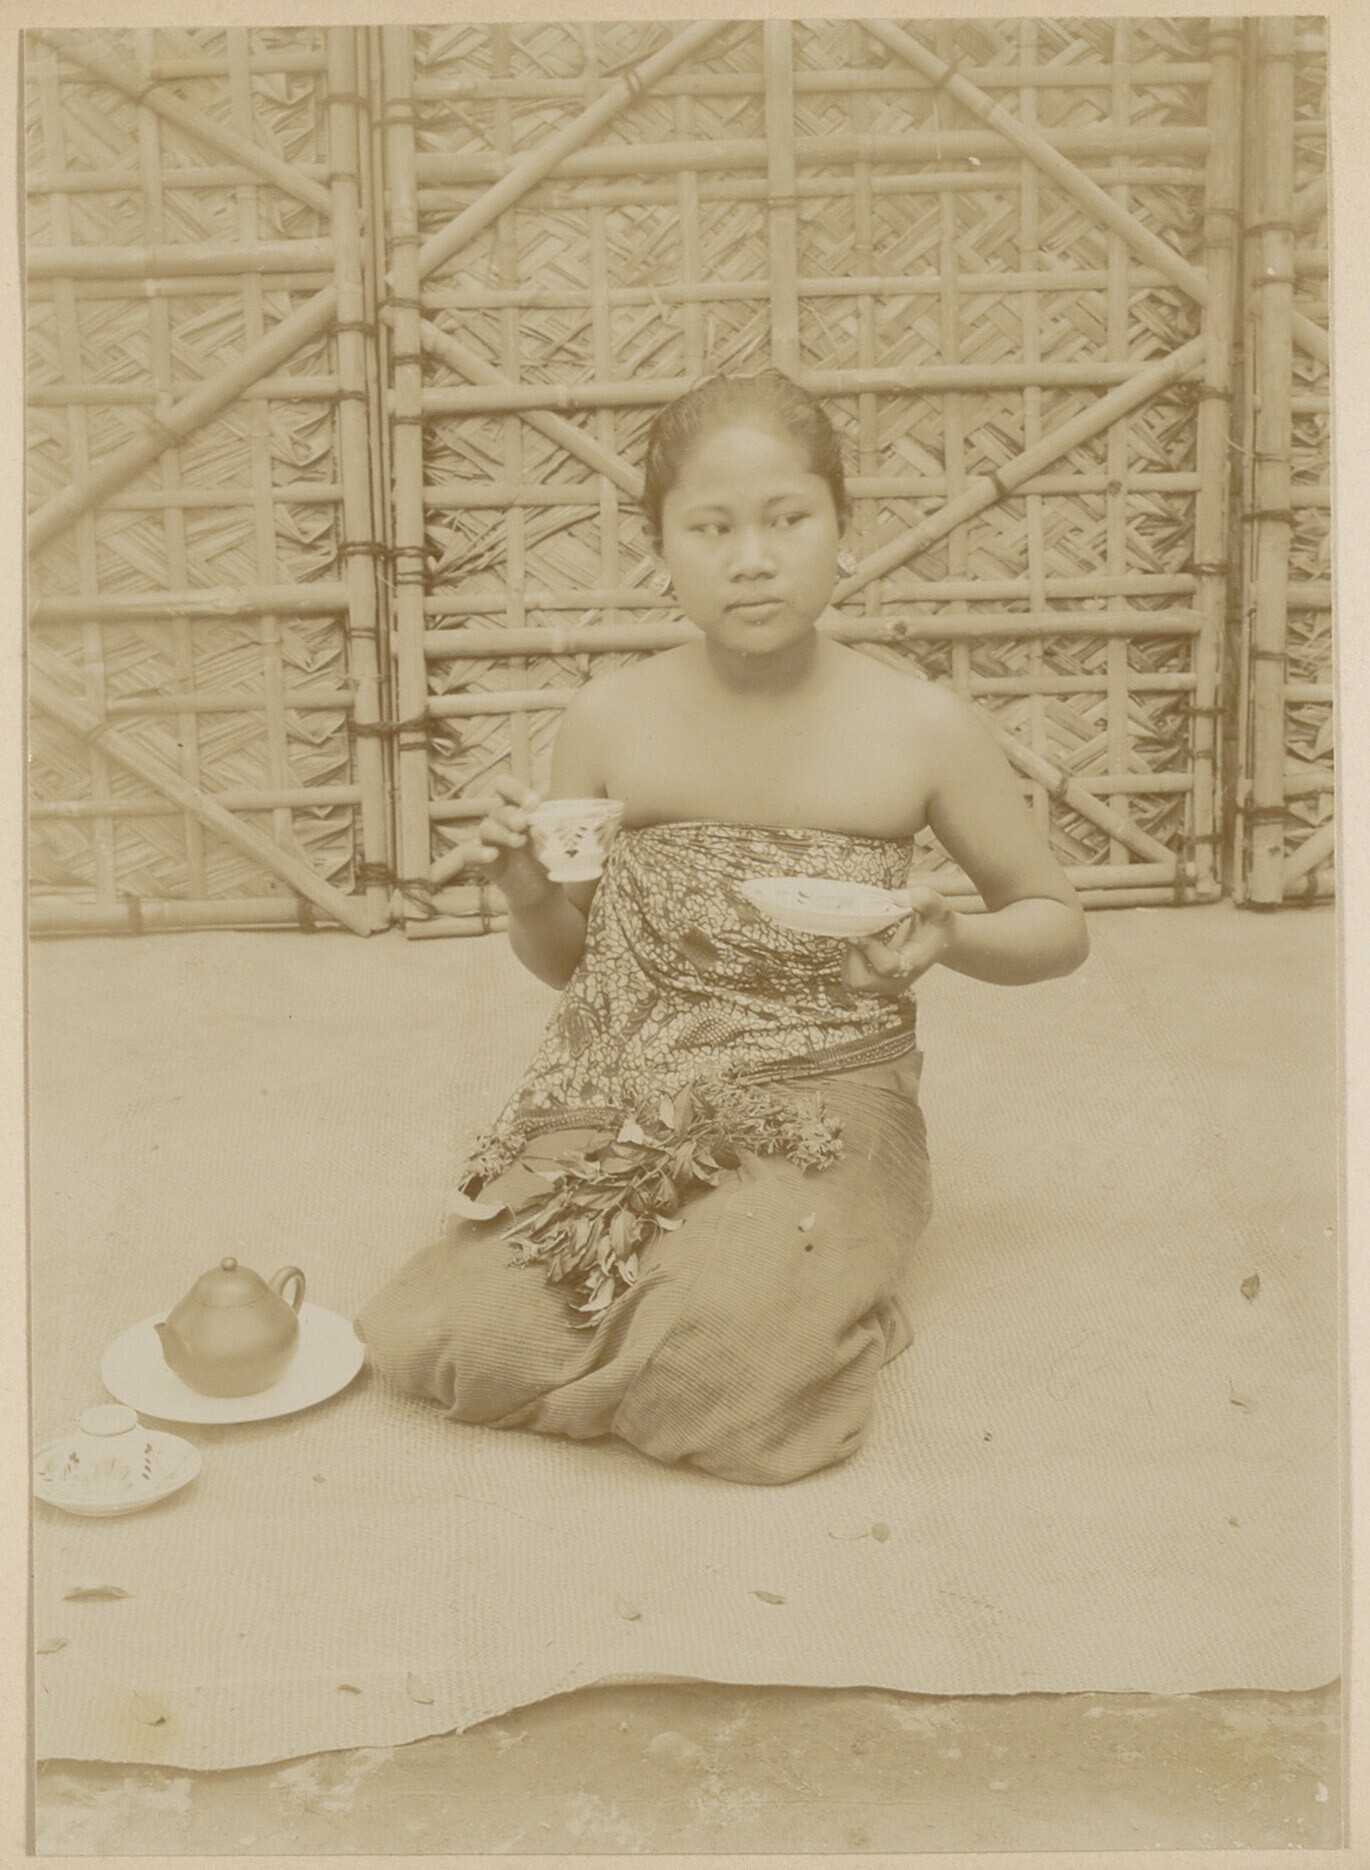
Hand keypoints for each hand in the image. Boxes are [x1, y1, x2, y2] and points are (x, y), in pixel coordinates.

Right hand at [472, 776, 552, 908]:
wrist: (543, 890)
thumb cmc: (550, 857)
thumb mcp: (555, 840)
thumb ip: (552, 826)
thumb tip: (553, 820)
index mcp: (516, 808)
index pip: (504, 786)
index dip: (516, 790)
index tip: (534, 803)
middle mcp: (500, 821)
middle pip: (497, 808)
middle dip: (511, 814)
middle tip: (524, 823)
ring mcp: (489, 841)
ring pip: (485, 827)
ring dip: (502, 832)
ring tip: (518, 842)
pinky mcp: (482, 862)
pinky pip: (467, 852)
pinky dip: (477, 852)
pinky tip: (492, 855)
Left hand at [843, 884, 955, 996]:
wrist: (939, 940)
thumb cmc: (936, 922)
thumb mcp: (937, 906)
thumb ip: (922, 898)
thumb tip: (895, 897)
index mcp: (913, 962)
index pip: (887, 965)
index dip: (869, 948)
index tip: (862, 929)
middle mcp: (898, 980)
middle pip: (861, 981)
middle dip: (853, 955)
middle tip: (858, 933)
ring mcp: (886, 984)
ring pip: (852, 981)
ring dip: (850, 958)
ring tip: (862, 937)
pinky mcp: (876, 983)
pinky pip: (851, 979)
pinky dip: (850, 962)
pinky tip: (862, 944)